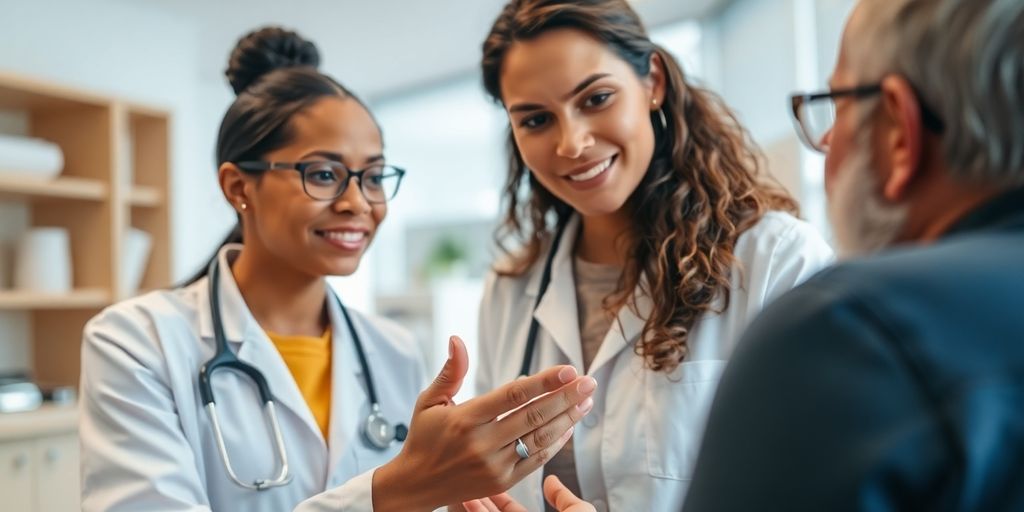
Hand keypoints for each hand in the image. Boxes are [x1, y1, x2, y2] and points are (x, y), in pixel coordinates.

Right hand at [373, 336, 596, 511]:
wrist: (415, 486)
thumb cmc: (423, 438)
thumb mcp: (428, 401)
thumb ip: (450, 372)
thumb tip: (456, 339)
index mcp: (465, 418)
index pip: (512, 396)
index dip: (543, 382)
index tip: (568, 369)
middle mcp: (482, 443)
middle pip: (533, 416)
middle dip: (566, 397)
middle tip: (589, 382)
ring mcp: (494, 465)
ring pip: (539, 439)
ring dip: (567, 419)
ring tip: (586, 402)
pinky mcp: (502, 482)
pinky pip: (536, 461)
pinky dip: (555, 443)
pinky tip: (569, 427)